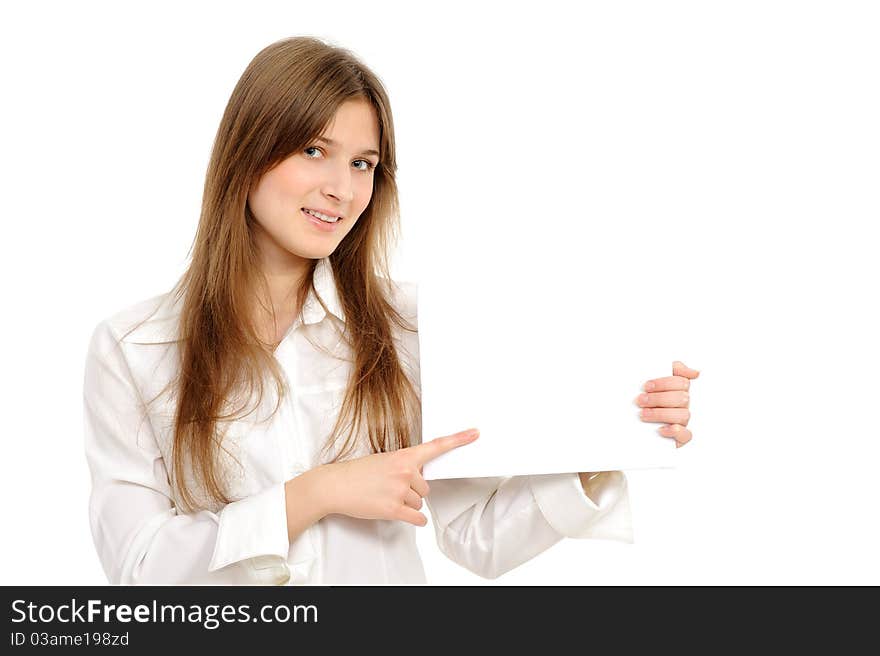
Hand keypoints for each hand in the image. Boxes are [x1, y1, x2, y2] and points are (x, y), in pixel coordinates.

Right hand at [317, 428, 480, 526]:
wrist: (335, 485)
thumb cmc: (357, 473)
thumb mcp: (384, 460)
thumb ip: (405, 465)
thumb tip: (419, 476)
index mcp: (403, 456)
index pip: (437, 446)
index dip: (459, 440)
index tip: (475, 433)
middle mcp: (405, 472)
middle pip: (426, 488)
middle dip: (412, 490)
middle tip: (392, 487)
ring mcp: (400, 491)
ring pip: (419, 503)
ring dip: (407, 504)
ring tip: (386, 497)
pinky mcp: (393, 509)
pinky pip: (416, 518)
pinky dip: (414, 520)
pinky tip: (405, 515)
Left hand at [635, 360, 699, 447]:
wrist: (629, 429)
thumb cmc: (642, 403)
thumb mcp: (650, 384)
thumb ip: (670, 370)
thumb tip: (695, 372)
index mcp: (677, 390)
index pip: (681, 382)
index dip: (664, 383)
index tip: (646, 386)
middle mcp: (682, 405)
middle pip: (682, 398)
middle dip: (659, 398)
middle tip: (640, 400)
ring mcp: (682, 421)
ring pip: (683, 415)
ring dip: (661, 413)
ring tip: (643, 414)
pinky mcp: (680, 438)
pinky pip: (686, 435)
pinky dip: (675, 431)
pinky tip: (661, 429)